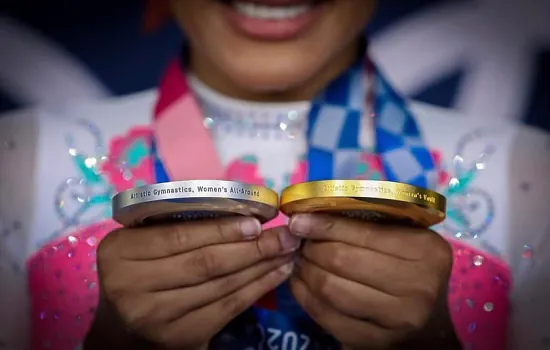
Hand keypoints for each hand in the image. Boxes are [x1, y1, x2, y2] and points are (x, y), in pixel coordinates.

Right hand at [86, 218, 299, 349]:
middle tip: (286, 235)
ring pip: (221, 286)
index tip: (257, 222)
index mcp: (120, 252)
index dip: (222, 229)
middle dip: (252, 247)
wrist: (123, 327)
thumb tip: (240, 209)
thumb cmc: (137, 270)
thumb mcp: (141, 242)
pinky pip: (228, 308)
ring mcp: (157, 316)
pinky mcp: (181, 337)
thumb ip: (175, 225)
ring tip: (287, 252)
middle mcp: (131, 286)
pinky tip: (277, 273)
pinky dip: (257, 289)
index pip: (179, 236)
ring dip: (261, 267)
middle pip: (205, 263)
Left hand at [288, 214, 457, 349]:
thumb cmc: (412, 270)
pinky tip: (301, 284)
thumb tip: (309, 216)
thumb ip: (368, 224)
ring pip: (331, 289)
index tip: (298, 220)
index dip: (324, 225)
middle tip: (302, 243)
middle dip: (312, 249)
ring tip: (302, 262)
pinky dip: (305, 297)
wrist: (431, 324)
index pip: (364, 232)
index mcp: (426, 250)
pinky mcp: (376, 342)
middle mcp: (418, 285)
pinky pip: (327, 316)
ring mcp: (398, 318)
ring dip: (306, 272)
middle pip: (342, 260)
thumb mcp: (405, 239)